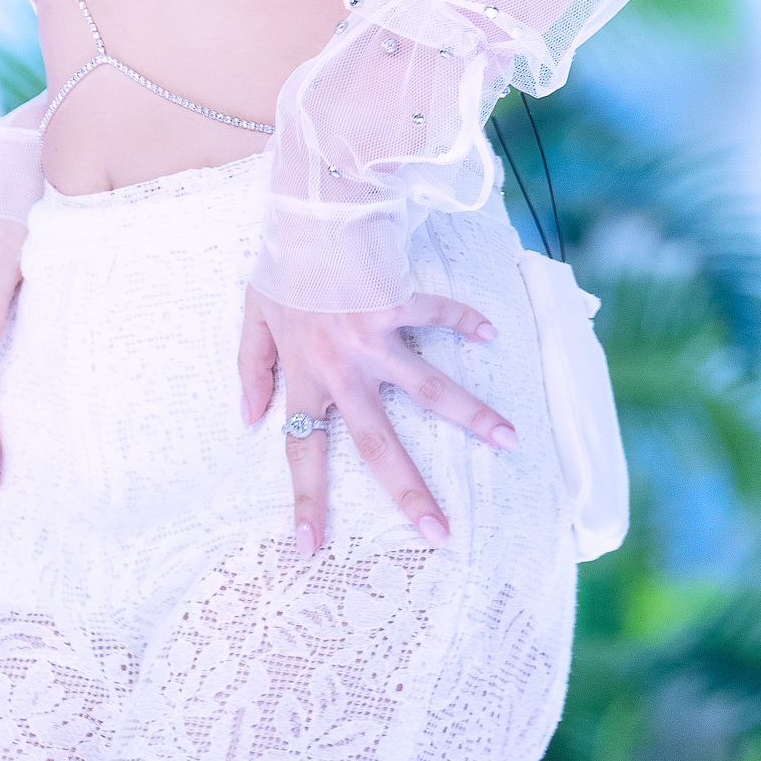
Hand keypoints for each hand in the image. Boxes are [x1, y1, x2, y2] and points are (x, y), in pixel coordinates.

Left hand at [238, 283, 513, 556]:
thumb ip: (251, 369)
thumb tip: (249, 420)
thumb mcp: (252, 317)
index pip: (302, 453)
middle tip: (440, 534)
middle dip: (410, 492)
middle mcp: (342, 368)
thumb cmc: (279, 266)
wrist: (302, 211)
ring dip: (472, 415)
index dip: (306, 502)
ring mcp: (374, 337)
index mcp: (305, 377)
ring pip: (429, 390)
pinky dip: (465, 322)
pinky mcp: (398, 301)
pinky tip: (491, 335)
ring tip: (510, 441)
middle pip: (379, 444)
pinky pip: (437, 316)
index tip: (311, 550)